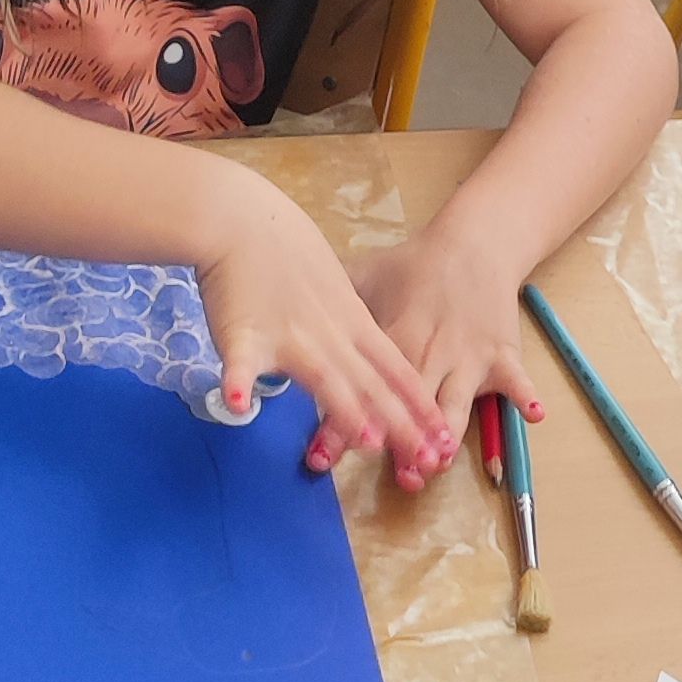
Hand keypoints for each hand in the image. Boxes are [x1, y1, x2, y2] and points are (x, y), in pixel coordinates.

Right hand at [195, 170, 448, 477]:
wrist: (245, 220)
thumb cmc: (288, 254)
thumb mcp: (337, 290)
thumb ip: (349, 328)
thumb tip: (362, 361)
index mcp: (354, 325)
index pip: (397, 370)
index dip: (421, 405)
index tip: (444, 437)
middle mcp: (331, 335)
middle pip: (371, 385)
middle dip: (400, 424)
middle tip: (425, 460)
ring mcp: (290, 336)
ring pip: (322, 377)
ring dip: (346, 410)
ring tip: (366, 441)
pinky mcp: (244, 333)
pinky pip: (239, 362)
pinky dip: (236, 383)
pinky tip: (237, 405)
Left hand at [328, 220, 542, 476]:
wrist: (472, 243)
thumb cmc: (413, 266)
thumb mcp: (362, 277)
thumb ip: (324, 307)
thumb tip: (269, 322)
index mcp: (391, 339)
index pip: (359, 387)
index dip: (338, 424)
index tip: (319, 457)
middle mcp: (429, 353)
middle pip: (409, 405)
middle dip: (398, 442)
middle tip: (387, 475)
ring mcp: (467, 357)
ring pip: (456, 401)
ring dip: (448, 429)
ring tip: (439, 457)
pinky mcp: (501, 354)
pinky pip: (515, 379)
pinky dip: (524, 395)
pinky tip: (532, 414)